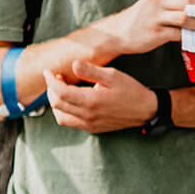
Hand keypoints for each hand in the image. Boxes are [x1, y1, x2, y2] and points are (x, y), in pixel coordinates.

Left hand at [43, 60, 158, 132]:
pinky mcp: (93, 128)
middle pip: (57, 104)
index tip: (48, 72)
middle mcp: (87, 115)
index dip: (50, 81)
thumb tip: (73, 65)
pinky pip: (70, 122)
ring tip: (61, 89)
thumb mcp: (113, 75)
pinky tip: (71, 100)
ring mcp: (89, 124)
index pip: (60, 92)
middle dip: (51, 89)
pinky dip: (64, 111)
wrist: (146, 110)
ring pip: (60, 116)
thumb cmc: (131, 91)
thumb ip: (91, 71)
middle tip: (56, 77)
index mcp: (91, 101)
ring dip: (56, 102)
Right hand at [111, 0, 194, 54]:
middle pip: (189, 2)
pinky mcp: (155, 33)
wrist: (116, 33)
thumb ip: (173, 4)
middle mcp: (158, 2)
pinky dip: (190, 37)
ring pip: (185, 18)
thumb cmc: (138, 20)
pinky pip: (178, 34)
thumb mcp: (155, 4)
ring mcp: (156, 17)